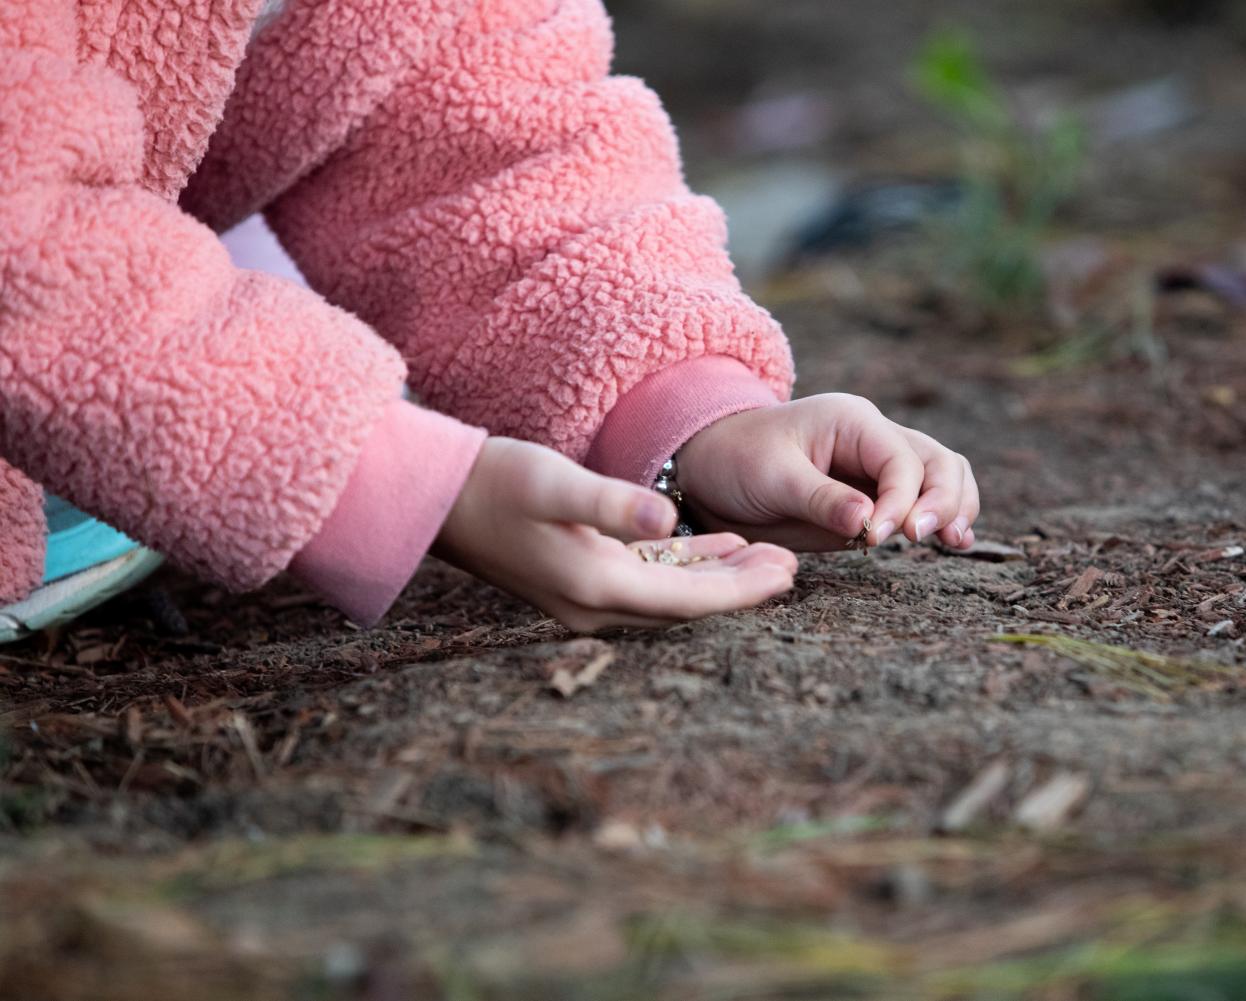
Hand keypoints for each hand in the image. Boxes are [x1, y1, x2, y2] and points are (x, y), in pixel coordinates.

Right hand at [433, 438, 797, 630]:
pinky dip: (687, 566)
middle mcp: (595, 606)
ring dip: (720, 577)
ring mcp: (586, 598)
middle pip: (688, 605)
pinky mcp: (580, 579)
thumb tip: (670, 522)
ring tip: (770, 558)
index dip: (743, 587)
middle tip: (794, 567)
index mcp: (597, 588)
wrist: (437, 498)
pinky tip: (718, 547)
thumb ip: (614, 504)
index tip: (788, 571)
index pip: (690, 598)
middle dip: (742, 587)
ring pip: (672, 594)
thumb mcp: (556, 485)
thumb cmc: (496, 482)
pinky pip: (648, 580)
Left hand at [676, 395, 979, 551]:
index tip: (879, 536)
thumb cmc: (736, 460)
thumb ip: (821, 498)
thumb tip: (869, 523)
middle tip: (921, 538)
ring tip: (953, 544)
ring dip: (955, 508)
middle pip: (939, 461)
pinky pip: (924, 502)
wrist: (711, 470)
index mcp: (852, 422)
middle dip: (943, 500)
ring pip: (944, 477)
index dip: (901, 499)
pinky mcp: (876, 499)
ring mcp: (879, 470)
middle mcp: (875, 440)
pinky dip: (944, 519)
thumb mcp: (771, 476)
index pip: (901, 459)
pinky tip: (953, 545)